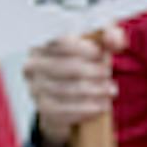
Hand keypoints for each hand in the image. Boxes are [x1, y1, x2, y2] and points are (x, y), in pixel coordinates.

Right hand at [22, 26, 124, 146]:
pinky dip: (85, 109)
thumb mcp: (99, 45)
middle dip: (93, 71)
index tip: (101, 54)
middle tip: (108, 75)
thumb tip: (114, 41)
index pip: (62, 43)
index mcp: (43, 44)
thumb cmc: (88, 62)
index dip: (84, 49)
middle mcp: (32, 65)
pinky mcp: (43, 108)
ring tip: (110, 91)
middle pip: (67, 67)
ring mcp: (35, 87)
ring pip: (66, 90)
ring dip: (93, 91)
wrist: (76, 95)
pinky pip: (63, 110)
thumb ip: (110, 36)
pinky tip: (101, 106)